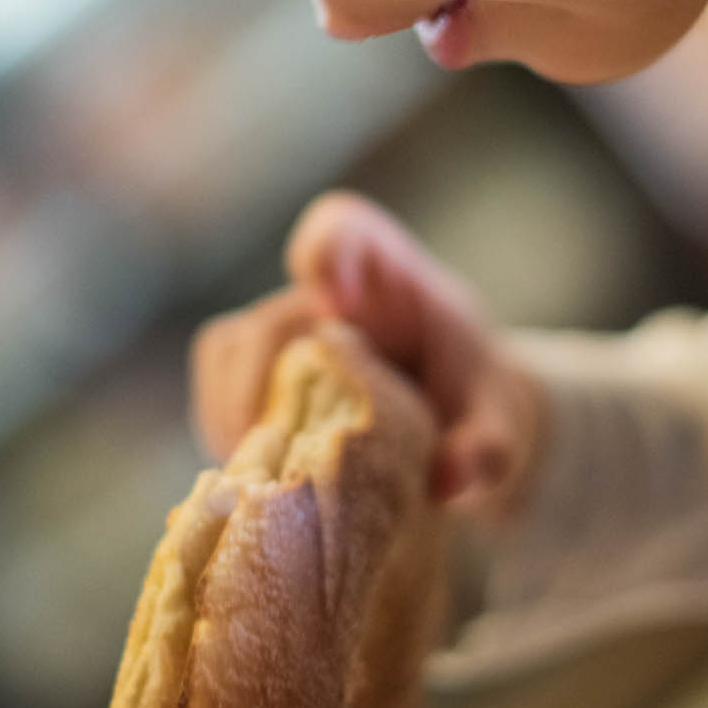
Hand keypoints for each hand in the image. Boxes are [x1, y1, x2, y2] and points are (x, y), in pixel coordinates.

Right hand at [192, 189, 543, 520]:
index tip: (337, 303)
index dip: (328, 255)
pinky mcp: (244, 364)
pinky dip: (226, 430)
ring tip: (271, 473)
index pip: (341, 228)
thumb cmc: (470, 393)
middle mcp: (320, 283)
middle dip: (269, 389)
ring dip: (240, 416)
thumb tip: (450, 480)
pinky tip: (258, 475)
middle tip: (287, 451)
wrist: (447, 406)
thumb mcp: (495, 416)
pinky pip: (213, 385)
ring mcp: (276, 320)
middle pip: (269, 320)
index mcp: (385, 267)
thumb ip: (486, 446)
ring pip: (228, 352)